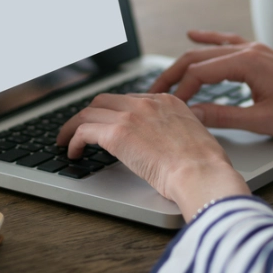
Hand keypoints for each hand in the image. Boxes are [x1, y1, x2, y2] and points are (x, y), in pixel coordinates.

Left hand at [56, 92, 249, 220]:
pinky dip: (73, 139)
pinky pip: (83, 130)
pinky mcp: (116, 133)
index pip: (131, 100)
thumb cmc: (205, 166)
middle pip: (106, 100)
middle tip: (84, 129)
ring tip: (68, 141)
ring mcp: (130, 116)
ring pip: (89, 112)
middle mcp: (147, 102)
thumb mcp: (196, 137)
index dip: (115, 113)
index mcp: (167, 101)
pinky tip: (73, 152)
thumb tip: (170, 144)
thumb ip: (179, 132)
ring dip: (74, 126)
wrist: (202, 173)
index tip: (108, 124)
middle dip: (92, 114)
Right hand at [149, 30, 272, 139]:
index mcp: (248, 62)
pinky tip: (194, 35)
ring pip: (210, 51)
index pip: (200, 73)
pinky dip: (208, 40)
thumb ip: (223, 116)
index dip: (181, 92)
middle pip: (198, 57)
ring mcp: (255, 50)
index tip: (172, 110)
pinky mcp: (261, 56)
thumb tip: (192, 114)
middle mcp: (249, 50)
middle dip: (174, 75)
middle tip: (154, 93)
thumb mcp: (262, 121)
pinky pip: (227, 42)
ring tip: (165, 76)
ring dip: (186, 62)